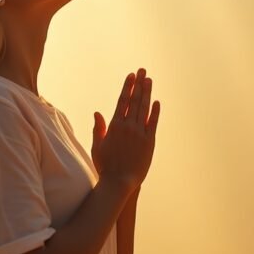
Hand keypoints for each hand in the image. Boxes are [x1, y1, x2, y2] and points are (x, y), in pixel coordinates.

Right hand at [91, 67, 160, 192]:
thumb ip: (98, 128)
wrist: (119, 182)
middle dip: (139, 84)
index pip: (122, 101)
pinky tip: (156, 102)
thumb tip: (97, 113)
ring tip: (149, 80)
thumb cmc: (105, 165)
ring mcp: (139, 134)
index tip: (131, 76)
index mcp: (114, 126)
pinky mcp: (149, 142)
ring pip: (144, 109)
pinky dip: (154, 112)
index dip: (127, 87)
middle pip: (134, 100)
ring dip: (147, 93)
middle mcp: (128, 127)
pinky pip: (153, 123)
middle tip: (142, 71)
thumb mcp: (98, 146)